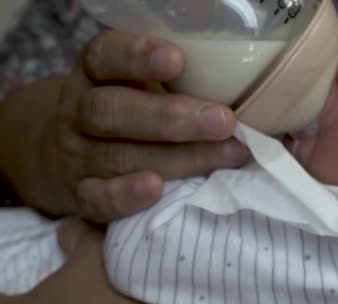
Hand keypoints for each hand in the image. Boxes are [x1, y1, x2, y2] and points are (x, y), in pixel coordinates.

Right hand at [0, 30, 249, 221]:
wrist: (69, 154)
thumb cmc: (130, 114)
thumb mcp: (142, 88)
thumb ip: (183, 86)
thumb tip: (257, 100)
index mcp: (95, 75)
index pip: (105, 57)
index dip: (137, 57)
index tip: (177, 60)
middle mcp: (80, 113)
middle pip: (112, 111)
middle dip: (171, 117)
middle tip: (223, 121)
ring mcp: (77, 156)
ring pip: (117, 156)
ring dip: (177, 159)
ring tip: (226, 157)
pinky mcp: (79, 195)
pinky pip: (96, 199)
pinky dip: (125, 197)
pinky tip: (157, 190)